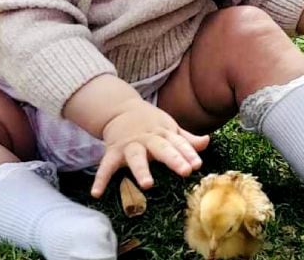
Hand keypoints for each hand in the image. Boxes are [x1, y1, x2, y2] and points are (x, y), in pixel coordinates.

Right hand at [90, 98, 208, 197]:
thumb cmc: (150, 123)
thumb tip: (207, 142)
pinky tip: (96, 193)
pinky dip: (100, 179)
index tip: (197, 165)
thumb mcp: (169, 127)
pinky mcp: (113, 152)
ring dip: (141, 170)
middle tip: (185, 171)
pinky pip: (105, 166)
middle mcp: (147, 139)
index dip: (189, 154)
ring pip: (136, 157)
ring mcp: (129, 145)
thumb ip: (186, 139)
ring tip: (148, 185)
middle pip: (162, 148)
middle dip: (173, 159)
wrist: (119, 108)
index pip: (179, 143)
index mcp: (163, 133)